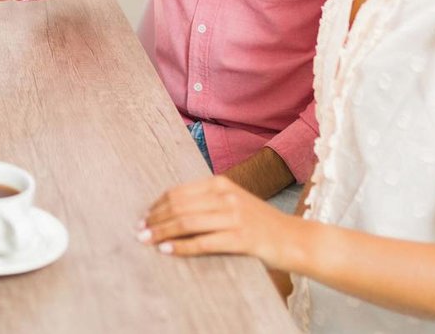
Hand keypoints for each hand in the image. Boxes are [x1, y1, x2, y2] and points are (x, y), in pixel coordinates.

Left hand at [137, 175, 306, 271]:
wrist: (294, 239)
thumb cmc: (260, 223)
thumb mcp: (233, 202)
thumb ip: (207, 201)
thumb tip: (171, 210)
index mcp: (221, 183)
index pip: (178, 192)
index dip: (157, 205)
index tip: (144, 216)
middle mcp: (226, 196)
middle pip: (178, 207)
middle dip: (155, 219)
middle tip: (139, 230)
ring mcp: (234, 217)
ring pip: (186, 223)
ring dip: (162, 232)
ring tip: (146, 240)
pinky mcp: (241, 238)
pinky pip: (202, 243)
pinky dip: (181, 247)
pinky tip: (167, 251)